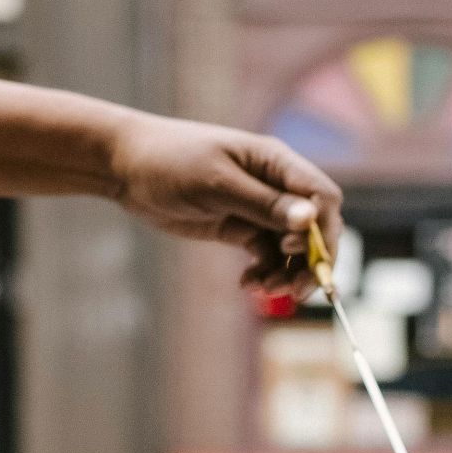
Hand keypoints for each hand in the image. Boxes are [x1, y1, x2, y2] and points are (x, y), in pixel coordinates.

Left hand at [108, 112, 343, 299]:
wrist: (128, 167)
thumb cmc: (171, 161)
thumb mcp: (216, 183)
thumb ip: (262, 204)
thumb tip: (308, 219)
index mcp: (276, 162)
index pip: (322, 197)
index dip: (323, 230)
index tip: (307, 258)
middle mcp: (274, 184)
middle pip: (312, 227)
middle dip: (310, 260)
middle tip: (294, 291)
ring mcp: (256, 207)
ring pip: (289, 246)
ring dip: (286, 271)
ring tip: (263, 289)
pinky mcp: (238, 227)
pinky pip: (265, 254)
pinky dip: (264, 272)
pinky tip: (248, 285)